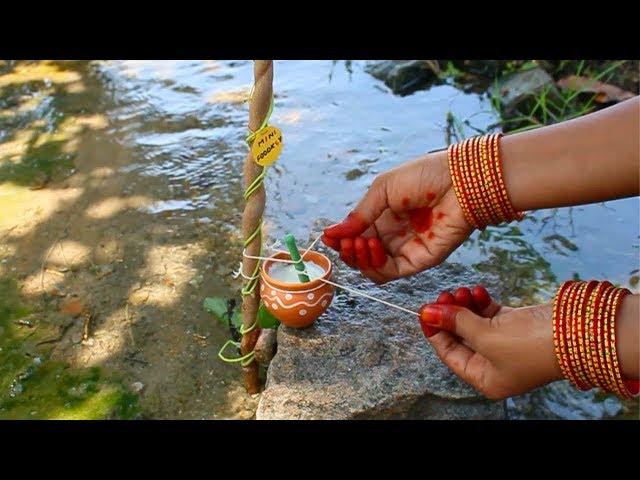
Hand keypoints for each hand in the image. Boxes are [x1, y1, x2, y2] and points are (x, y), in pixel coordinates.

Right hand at [321, 150, 472, 283]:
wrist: (461, 181)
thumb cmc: (425, 176)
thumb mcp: (383, 189)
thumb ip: (359, 215)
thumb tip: (330, 233)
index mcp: (383, 216)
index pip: (356, 236)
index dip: (341, 239)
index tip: (329, 237)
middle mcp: (393, 236)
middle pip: (361, 255)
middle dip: (347, 251)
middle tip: (345, 241)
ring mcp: (406, 249)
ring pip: (372, 268)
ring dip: (359, 259)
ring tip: (359, 243)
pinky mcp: (420, 260)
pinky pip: (390, 273)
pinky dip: (375, 265)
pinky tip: (373, 247)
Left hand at [418, 286, 562, 399]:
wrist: (577, 331)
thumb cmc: (531, 344)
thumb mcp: (486, 336)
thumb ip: (455, 323)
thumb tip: (427, 313)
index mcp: (485, 378)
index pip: (449, 354)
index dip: (435, 332)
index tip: (425, 310)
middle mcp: (495, 364)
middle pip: (460, 337)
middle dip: (450, 314)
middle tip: (444, 294)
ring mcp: (506, 344)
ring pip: (474, 322)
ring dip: (465, 305)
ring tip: (462, 290)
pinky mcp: (517, 325)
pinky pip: (490, 314)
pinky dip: (482, 302)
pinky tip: (478, 291)